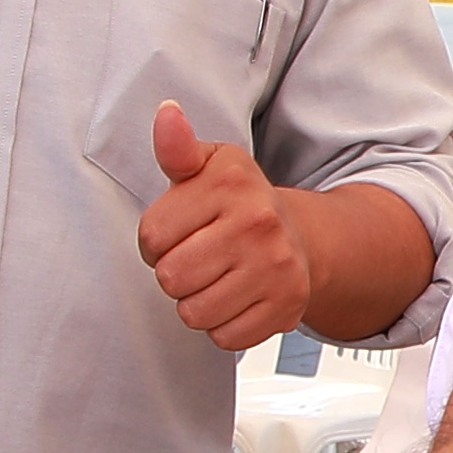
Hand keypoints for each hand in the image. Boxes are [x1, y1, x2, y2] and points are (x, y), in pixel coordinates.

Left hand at [137, 106, 318, 349]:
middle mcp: (258, 223)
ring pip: (194, 312)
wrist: (302, 238)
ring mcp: (276, 267)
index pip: (151, 237)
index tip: (178, 233)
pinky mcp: (287, 306)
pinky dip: (224, 326)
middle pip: (171, 277)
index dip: (155, 242)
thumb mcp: (209, 168)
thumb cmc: (241, 205)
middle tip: (198, 259)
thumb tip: (166, 114)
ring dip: (197, 303)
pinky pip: (225, 337)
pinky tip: (236, 299)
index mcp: (231, 184)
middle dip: (175, 274)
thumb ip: (178, 148)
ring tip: (216, 280)